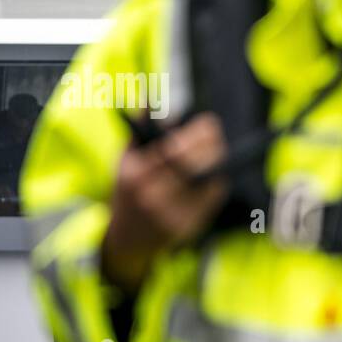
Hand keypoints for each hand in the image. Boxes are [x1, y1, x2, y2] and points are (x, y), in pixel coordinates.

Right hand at [101, 113, 228, 292]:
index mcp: (136, 177)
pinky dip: (217, 182)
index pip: (175, 150)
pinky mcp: (189, 227)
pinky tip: (215, 173)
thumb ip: (138, 132)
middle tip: (217, 135)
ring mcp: (173, 215)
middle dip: (212, 146)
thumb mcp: (124, 162)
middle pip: (196, 165)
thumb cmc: (127, 193)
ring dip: (218, 163)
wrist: (127, 239)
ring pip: (209, 182)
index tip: (209, 123)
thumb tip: (150, 101)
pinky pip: (213, 199)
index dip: (198, 135)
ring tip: (217, 151)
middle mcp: (153, 197)